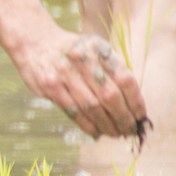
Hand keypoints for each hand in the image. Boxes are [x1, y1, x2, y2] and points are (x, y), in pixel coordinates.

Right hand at [9, 26, 144, 137]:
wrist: (35, 42)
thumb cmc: (73, 51)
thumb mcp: (96, 51)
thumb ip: (113, 72)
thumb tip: (133, 106)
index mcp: (100, 51)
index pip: (126, 80)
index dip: (136, 102)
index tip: (140, 116)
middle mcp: (83, 60)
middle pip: (110, 96)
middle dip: (123, 118)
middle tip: (130, 130)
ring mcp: (64, 73)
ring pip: (92, 107)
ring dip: (107, 125)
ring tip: (115, 133)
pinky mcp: (49, 86)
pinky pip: (73, 110)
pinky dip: (87, 124)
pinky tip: (96, 132)